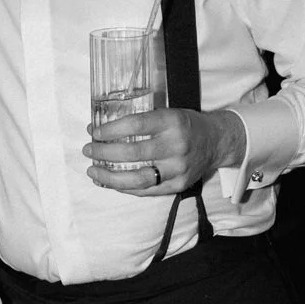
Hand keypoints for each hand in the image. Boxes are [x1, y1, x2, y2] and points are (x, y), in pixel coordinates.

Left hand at [85, 104, 244, 194]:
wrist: (216, 142)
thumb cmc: (185, 125)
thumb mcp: (168, 113)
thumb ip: (140, 121)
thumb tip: (101, 130)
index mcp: (172, 121)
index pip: (134, 125)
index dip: (110, 130)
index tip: (94, 132)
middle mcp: (176, 145)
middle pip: (132, 152)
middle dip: (104, 152)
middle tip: (88, 150)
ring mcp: (178, 168)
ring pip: (137, 177)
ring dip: (110, 176)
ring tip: (93, 171)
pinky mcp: (178, 185)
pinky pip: (146, 190)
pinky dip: (125, 187)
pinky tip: (110, 182)